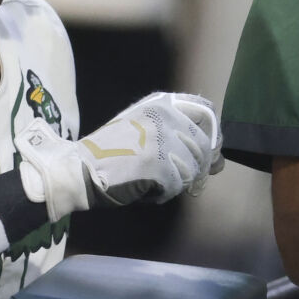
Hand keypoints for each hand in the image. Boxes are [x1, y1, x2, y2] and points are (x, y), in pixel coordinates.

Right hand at [17, 93, 222, 218]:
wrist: (79, 169)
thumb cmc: (111, 152)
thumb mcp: (145, 130)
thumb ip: (180, 137)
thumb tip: (220, 159)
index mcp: (162, 104)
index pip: (206, 111)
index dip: (211, 134)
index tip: (205, 150)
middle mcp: (165, 117)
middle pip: (203, 147)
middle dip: (192, 167)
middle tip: (168, 175)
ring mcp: (163, 140)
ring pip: (193, 168)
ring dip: (176, 181)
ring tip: (152, 181)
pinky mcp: (159, 164)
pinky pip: (177, 186)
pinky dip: (162, 194)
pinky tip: (145, 190)